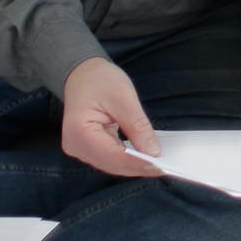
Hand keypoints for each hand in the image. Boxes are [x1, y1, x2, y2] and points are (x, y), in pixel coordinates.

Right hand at [60, 57, 163, 176]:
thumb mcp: (123, 98)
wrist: (81, 74)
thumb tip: (153, 152)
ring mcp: (79, 149)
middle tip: (166, 166)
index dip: (137, 163)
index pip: (112, 156)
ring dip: (134, 164)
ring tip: (159, 162)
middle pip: (111, 164)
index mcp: (79, 131)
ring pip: (111, 164)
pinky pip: (109, 158)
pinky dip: (127, 159)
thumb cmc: (99, 80)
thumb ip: (138, 127)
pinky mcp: (86, 149)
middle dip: (138, 166)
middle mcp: (75, 145)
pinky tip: (144, 156)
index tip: (161, 166)